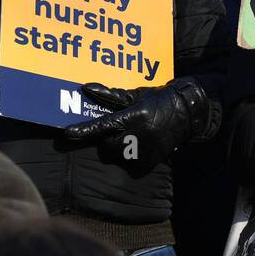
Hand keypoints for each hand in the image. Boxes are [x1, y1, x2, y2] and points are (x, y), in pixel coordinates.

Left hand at [62, 78, 218, 168]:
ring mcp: (144, 152)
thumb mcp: (135, 95)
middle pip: (106, 147)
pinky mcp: (149, 164)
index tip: (68, 134)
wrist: (186, 113)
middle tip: (118, 132)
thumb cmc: (157, 101)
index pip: (103, 125)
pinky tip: (138, 149)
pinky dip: (129, 161)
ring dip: (117, 151)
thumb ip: (110, 95)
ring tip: (130, 140)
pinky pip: (128, 167)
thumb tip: (87, 88)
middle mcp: (138, 135)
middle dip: (107, 141)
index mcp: (134, 117)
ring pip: (115, 158)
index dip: (85, 130)